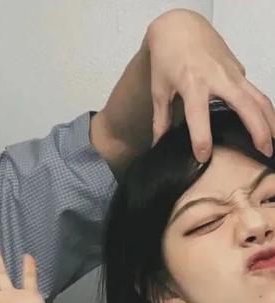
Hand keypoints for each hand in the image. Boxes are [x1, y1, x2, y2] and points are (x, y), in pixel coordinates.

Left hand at [147, 9, 273, 158]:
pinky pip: (255, 91)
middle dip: (257, 130)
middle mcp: (218, 78)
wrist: (178, 27)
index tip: (203, 157)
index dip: (201, 139)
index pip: (199, 116)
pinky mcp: (238, 70)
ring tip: (272, 142)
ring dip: (270, 120)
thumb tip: (158, 143)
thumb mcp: (159, 90)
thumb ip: (160, 119)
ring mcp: (232, 73)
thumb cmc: (166, 59)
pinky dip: (263, 108)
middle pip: (245, 106)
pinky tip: (265, 124)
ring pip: (258, 98)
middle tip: (263, 152)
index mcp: (193, 84)